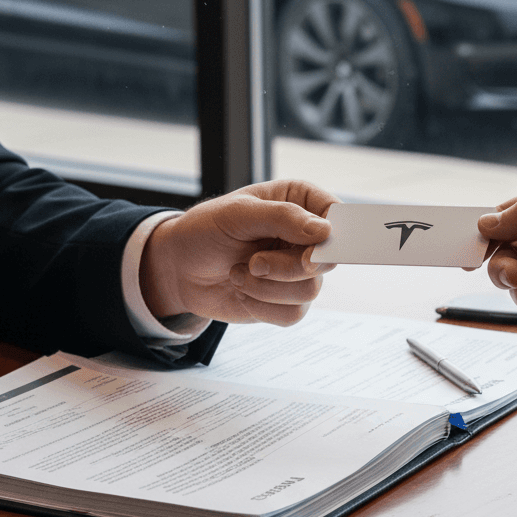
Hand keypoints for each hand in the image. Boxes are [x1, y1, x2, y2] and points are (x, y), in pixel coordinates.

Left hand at [140, 179, 337, 326]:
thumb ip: (282, 218)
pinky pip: (293, 314)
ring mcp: (298, 271)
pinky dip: (262, 307)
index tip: (310, 253)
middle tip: (255, 262)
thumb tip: (324, 232)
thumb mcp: (237, 214)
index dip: (332, 237)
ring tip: (239, 273)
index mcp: (300, 202)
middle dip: (286, 268)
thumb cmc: (205, 231)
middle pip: (327, 260)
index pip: (337, 215)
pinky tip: (243, 292)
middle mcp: (306, 237)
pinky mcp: (287, 301)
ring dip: (266, 288)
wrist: (179, 269)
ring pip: (310, 291)